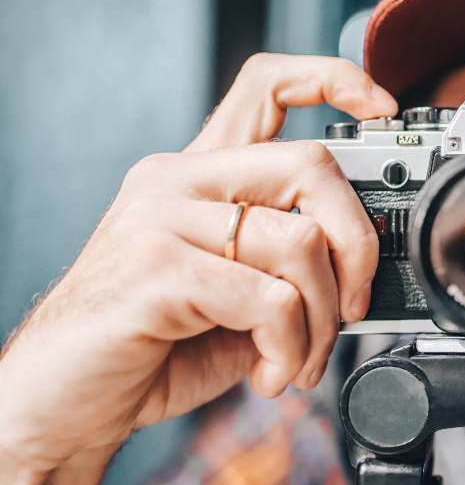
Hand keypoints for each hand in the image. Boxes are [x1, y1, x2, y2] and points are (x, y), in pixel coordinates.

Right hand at [0, 53, 395, 484]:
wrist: (62, 403)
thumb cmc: (152, 347)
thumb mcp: (238, 295)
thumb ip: (289, 265)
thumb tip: (365, 269)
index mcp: (198, 175)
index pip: (267, 85)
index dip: (334, 81)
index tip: (382, 108)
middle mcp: (177, 181)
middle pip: (311, 165)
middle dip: (357, 244)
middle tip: (353, 306)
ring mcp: (160, 219)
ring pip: (300, 243)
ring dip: (323, 322)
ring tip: (298, 360)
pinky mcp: (156, 269)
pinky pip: (272, 301)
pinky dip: (289, 349)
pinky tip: (269, 374)